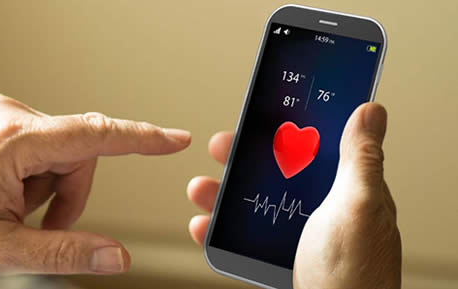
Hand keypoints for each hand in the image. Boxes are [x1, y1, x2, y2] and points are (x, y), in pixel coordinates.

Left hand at [0, 92, 191, 273]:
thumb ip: (63, 253)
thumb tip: (116, 256)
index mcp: (9, 142)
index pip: (92, 135)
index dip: (139, 138)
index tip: (174, 139)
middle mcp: (2, 114)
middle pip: (74, 154)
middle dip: (65, 197)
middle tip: (32, 229)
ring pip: (52, 153)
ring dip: (41, 189)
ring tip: (1, 213)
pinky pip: (28, 146)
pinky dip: (25, 176)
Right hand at [186, 103, 400, 287]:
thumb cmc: (354, 277)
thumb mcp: (357, 206)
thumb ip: (359, 159)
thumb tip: (369, 111)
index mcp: (351, 193)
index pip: (319, 146)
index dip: (290, 125)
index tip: (262, 112)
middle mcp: (327, 214)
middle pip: (278, 173)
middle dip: (244, 158)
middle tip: (221, 146)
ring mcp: (302, 240)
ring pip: (254, 206)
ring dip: (221, 194)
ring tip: (201, 189)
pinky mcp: (281, 263)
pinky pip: (243, 240)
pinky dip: (218, 232)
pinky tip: (203, 227)